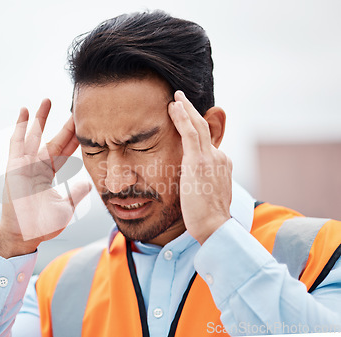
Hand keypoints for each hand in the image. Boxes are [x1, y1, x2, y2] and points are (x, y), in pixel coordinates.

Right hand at [0, 99, 91, 257]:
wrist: (25, 235)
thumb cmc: (43, 225)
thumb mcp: (67, 207)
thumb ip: (76, 193)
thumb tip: (89, 184)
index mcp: (49, 174)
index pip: (66, 151)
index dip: (75, 138)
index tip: (86, 124)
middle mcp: (37, 166)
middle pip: (54, 139)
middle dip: (64, 124)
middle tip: (74, 107)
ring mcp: (25, 165)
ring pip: (35, 136)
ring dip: (40, 118)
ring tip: (47, 100)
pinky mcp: (15, 166)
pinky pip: (18, 142)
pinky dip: (20, 126)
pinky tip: (24, 110)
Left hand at [168, 91, 231, 243]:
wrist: (215, 226)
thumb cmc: (208, 217)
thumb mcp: (207, 194)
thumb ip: (201, 181)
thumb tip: (191, 180)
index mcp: (221, 164)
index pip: (206, 141)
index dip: (196, 127)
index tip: (187, 119)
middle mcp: (218, 157)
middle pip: (204, 128)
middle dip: (192, 111)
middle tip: (181, 98)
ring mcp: (210, 158)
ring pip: (198, 126)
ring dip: (186, 109)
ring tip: (175, 97)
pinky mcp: (199, 161)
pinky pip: (190, 133)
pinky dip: (182, 117)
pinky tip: (174, 107)